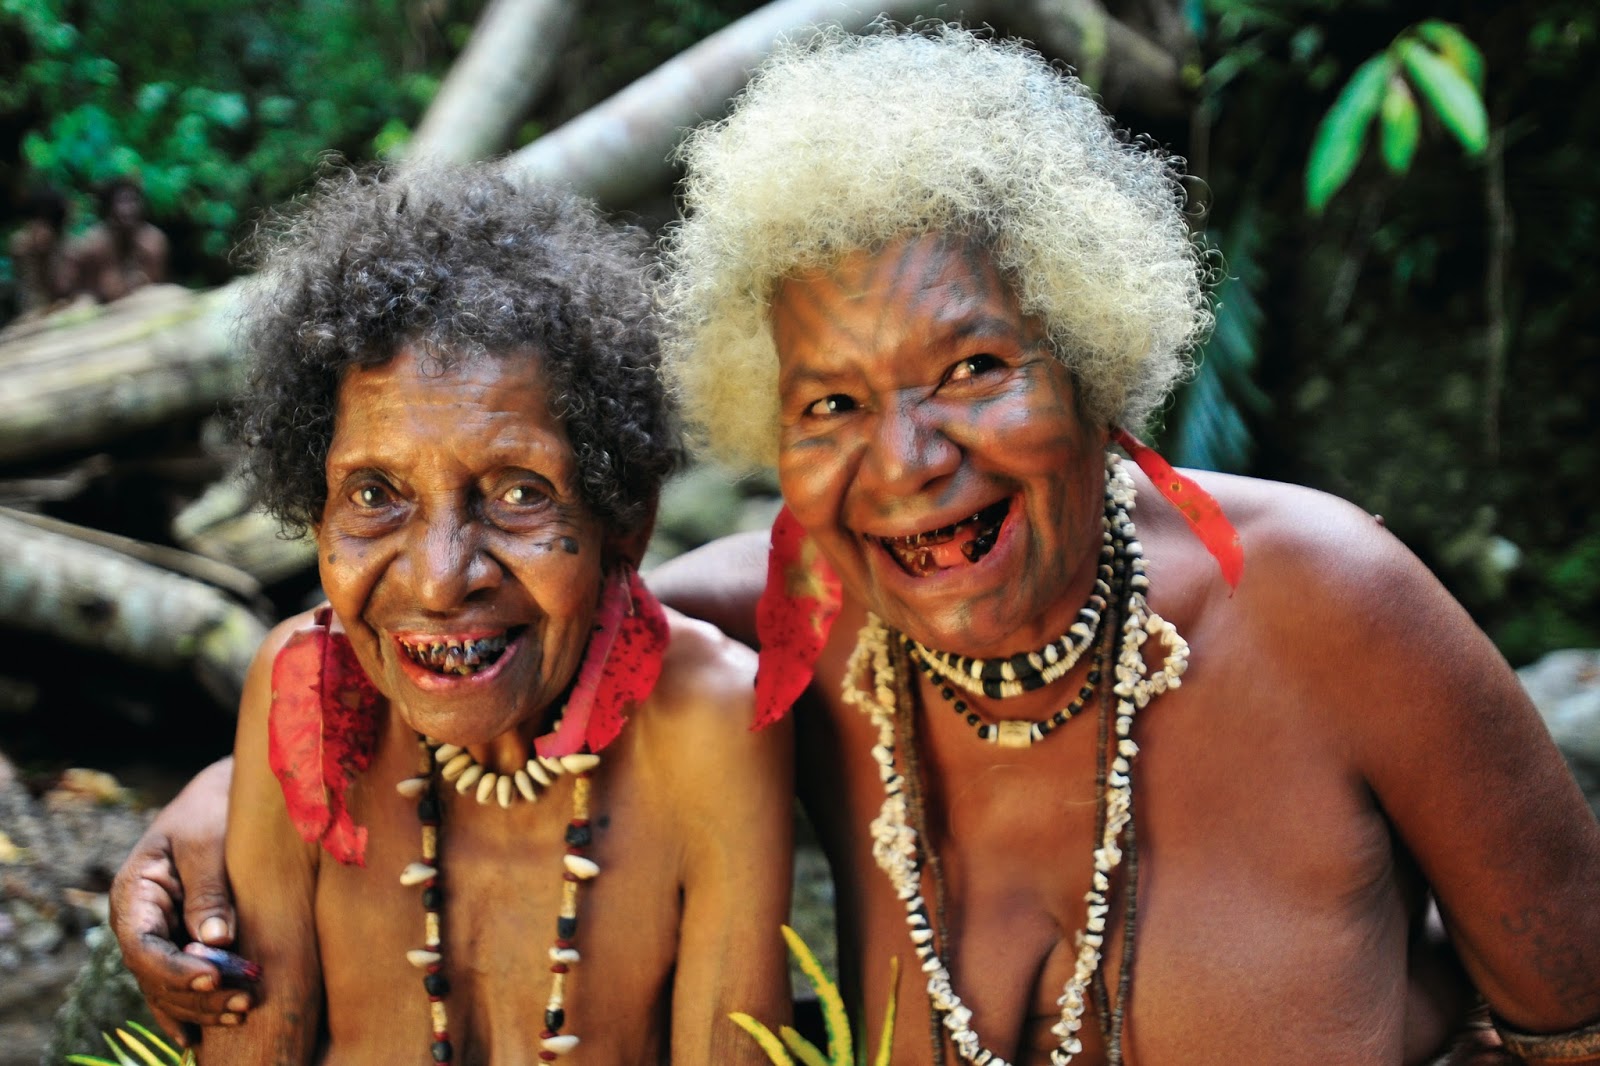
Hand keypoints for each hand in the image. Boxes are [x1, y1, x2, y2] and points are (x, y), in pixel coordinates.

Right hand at [110, 759, 247, 1044]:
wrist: (222, 797)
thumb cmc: (213, 811)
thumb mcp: (207, 841)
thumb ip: (208, 889)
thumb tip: (215, 940)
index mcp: (134, 894)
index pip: (142, 946)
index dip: (174, 969)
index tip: (213, 974)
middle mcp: (139, 922)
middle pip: (155, 975)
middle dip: (197, 993)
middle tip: (243, 1000)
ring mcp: (158, 936)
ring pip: (167, 987)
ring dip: (202, 1005)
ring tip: (243, 1010)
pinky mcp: (182, 942)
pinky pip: (180, 984)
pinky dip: (196, 1005)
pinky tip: (213, 1029)